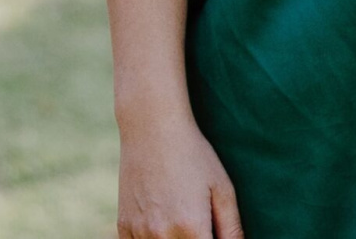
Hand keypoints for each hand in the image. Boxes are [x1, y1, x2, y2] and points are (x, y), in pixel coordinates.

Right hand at [116, 112, 244, 238]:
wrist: (152, 128)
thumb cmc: (193, 155)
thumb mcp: (222, 188)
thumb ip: (232, 228)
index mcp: (191, 228)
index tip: (212, 232)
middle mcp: (162, 235)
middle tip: (201, 223)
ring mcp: (139, 232)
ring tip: (181, 217)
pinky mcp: (124, 227)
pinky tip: (162, 223)